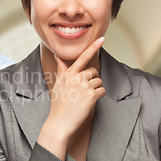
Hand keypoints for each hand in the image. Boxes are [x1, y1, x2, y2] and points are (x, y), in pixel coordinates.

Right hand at [38, 38, 105, 158]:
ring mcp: (84, 86)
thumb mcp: (57, 85)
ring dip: (95, 90)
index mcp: (68, 74)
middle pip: (93, 71)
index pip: (82, 57)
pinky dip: (99, 96)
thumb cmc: (58, 104)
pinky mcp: (91, 95)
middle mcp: (76, 77)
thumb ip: (61, 70)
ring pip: (99, 82)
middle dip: (91, 80)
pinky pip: (102, 91)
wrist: (59, 122)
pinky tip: (89, 102)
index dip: (93, 47)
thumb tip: (57, 57)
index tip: (102, 38)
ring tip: (84, 99)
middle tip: (82, 92)